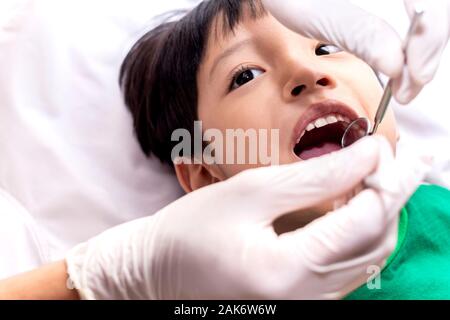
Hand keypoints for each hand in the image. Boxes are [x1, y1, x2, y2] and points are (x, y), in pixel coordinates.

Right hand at [65, 137, 428, 298]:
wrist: (159, 271)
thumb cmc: (192, 229)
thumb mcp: (250, 192)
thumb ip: (315, 177)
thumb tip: (366, 156)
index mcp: (285, 272)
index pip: (363, 223)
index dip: (385, 181)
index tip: (388, 146)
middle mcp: (304, 301)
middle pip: (375, 244)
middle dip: (391, 197)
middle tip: (392, 158)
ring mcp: (305, 306)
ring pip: (367, 260)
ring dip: (378, 215)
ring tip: (377, 177)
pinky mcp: (301, 303)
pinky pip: (347, 270)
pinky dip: (359, 235)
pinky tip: (353, 208)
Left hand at [262, 0, 449, 103]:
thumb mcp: (315, 14)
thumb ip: (359, 33)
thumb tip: (398, 66)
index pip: (430, 1)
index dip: (429, 38)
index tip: (414, 76)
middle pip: (434, 11)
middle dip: (426, 52)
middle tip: (408, 90)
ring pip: (428, 17)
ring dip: (421, 53)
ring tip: (404, 86)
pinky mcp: (385, 2)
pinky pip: (415, 19)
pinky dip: (410, 46)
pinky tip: (399, 66)